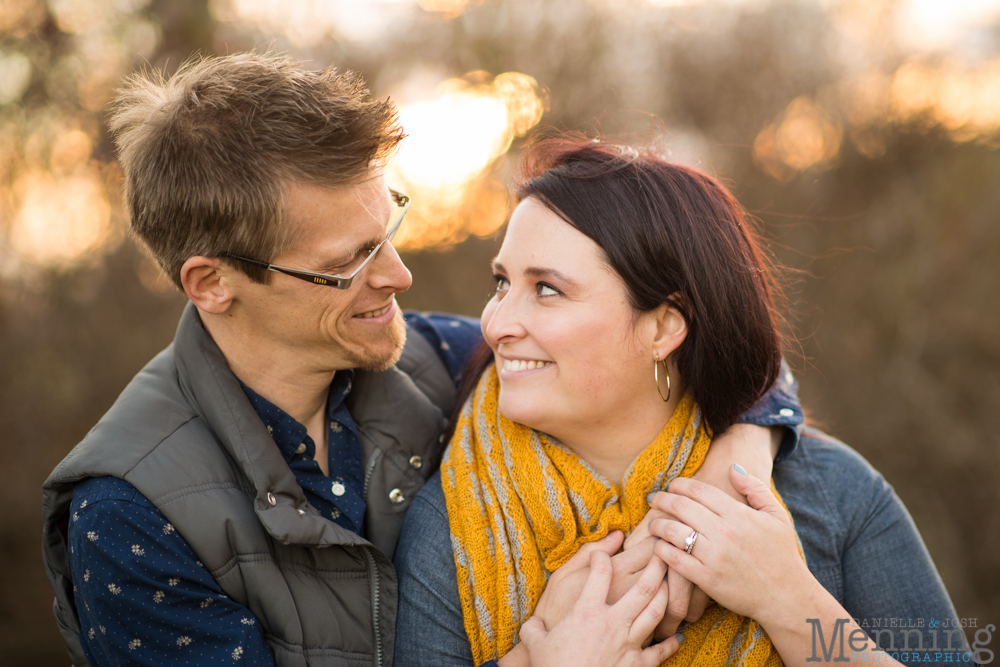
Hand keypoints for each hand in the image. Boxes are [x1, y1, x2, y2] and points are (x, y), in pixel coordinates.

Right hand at [519, 550, 683, 666]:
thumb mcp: (534, 642)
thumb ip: (534, 627)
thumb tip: (532, 623)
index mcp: (586, 611)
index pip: (600, 571)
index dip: (600, 556)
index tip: (601, 555)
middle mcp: (612, 622)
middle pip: (644, 586)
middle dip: (656, 566)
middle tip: (661, 553)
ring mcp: (628, 643)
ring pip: (656, 612)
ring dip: (666, 595)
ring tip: (669, 583)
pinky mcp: (637, 665)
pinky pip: (660, 651)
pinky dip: (670, 643)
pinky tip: (676, 636)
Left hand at [622, 424, 777, 635]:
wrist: (786, 597)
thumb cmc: (781, 554)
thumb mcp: (777, 516)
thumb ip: (755, 488)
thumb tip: (732, 467)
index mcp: (739, 514)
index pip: (699, 490)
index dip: (680, 484)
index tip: (672, 486)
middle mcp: (725, 532)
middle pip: (681, 507)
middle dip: (662, 499)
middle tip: (654, 499)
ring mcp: (714, 556)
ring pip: (674, 532)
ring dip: (657, 524)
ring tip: (653, 524)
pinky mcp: (707, 579)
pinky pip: (674, 559)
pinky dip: (662, 550)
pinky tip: (659, 546)